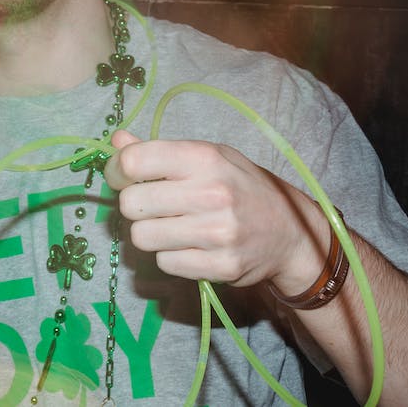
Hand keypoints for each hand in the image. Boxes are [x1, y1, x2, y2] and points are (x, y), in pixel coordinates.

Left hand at [103, 130, 327, 288]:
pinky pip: (165, 263)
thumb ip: (160, 151)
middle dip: (135, 205)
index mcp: (204, 157)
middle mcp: (211, 193)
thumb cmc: (242, 186)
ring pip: (142, 238)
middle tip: (152, 205)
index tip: (125, 176)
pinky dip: (171, 256)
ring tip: (172, 226)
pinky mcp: (221, 266)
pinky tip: (190, 246)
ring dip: (151, 233)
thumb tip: (117, 140)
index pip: (134, 161)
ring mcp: (217, 233)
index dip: (118, 170)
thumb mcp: (209, 156)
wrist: (290, 231)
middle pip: (131, 204)